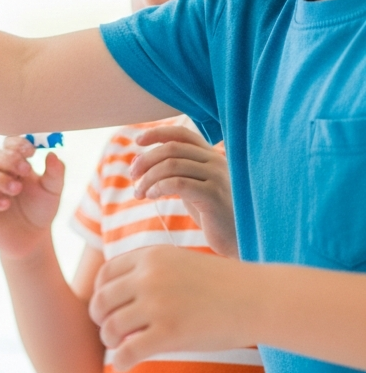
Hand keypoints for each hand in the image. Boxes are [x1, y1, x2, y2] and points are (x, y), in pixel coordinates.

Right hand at [0, 136, 65, 259]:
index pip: (8, 145)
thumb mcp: (52, 191)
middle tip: (25, 170)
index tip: (31, 151)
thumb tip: (53, 154)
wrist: (33, 239)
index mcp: (12, 164)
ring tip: (16, 189)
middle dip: (8, 160)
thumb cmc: (40, 210)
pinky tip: (5, 204)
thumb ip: (55, 173)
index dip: (17, 144)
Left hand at [89, 245, 256, 369]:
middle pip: (101, 301)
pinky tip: (124, 365)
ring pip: (110, 327)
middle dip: (101, 320)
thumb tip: (115, 299)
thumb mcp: (180, 264)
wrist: (260, 299)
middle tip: (109, 332)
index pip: (105, 276)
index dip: (100, 294)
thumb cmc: (223, 286)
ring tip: (119, 347)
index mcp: (150, 257)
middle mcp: (148, 277)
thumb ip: (149, 274)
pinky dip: (121, 360)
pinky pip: (127, 351)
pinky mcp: (169, 333)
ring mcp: (157, 305)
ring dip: (110, 341)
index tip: (106, 309)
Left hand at [129, 125, 237, 256]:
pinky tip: (151, 196)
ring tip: (139, 192)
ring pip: (171, 165)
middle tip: (132, 176)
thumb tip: (136, 161)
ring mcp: (217, 177)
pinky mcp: (214, 195)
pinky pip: (178, 183)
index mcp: (211, 157)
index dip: (158, 133)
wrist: (240, 239)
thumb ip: (171, 173)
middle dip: (145, 160)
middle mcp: (216, 161)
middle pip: (171, 148)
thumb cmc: (214, 214)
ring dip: (147, 178)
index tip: (137, 141)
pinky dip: (158, 187)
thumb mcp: (192, 188)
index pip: (183, 134)